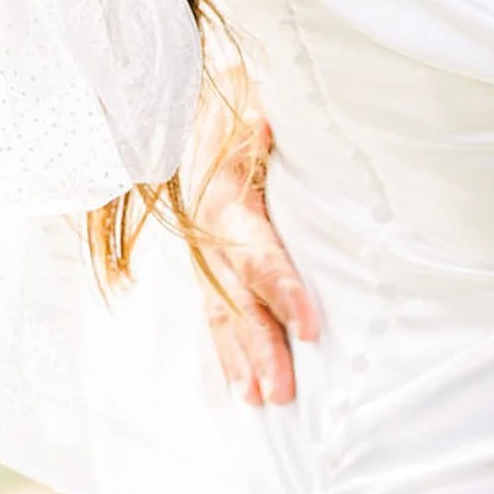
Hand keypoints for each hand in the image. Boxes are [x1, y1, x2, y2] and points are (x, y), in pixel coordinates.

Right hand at [190, 82, 317, 404]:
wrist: (182, 93)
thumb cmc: (237, 94)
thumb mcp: (254, 98)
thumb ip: (268, 120)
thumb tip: (280, 122)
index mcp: (225, 192)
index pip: (256, 251)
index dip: (282, 290)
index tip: (311, 329)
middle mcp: (206, 226)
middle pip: (236, 296)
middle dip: (261, 347)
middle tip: (286, 393)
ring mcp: (200, 244)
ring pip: (221, 309)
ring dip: (242, 358)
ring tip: (264, 400)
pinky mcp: (204, 256)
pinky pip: (213, 307)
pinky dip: (227, 348)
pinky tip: (242, 384)